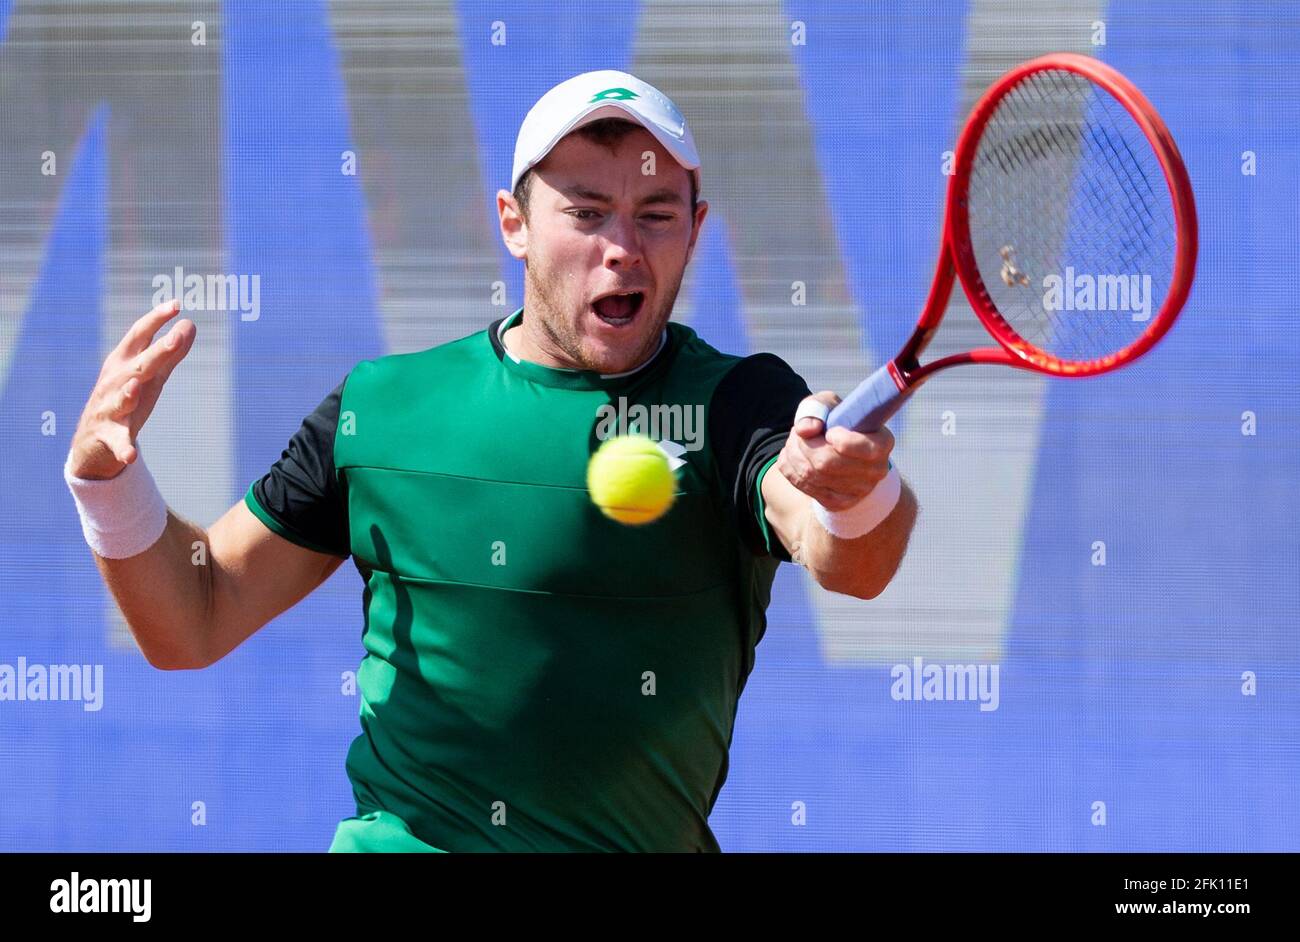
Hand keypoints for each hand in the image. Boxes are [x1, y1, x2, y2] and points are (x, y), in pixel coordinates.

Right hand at [67, 299, 195, 479]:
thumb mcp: (151, 374)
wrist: (92, 438)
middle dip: (156, 352)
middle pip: (138, 365)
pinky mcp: (110, 435)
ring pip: (120, 400)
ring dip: (128, 394)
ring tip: (136, 388)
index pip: (139, 335)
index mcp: (124, 362)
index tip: (177, 304)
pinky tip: (130, 456)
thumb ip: (171, 352)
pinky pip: (118, 442)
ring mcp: (110, 408)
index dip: (156, 319)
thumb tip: (190, 324)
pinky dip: (123, 448)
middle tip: (175, 338)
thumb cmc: (127, 397)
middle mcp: (115, 381)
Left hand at [775, 391, 893, 510]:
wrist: (843, 453)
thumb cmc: (839, 422)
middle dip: (805, 444)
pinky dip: (791, 467)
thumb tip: (804, 430)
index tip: (829, 432)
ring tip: (794, 442)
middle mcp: (874, 470)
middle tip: (799, 433)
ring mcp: (857, 490)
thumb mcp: (832, 406)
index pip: (864, 448)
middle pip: (826, 462)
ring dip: (794, 454)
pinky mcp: (838, 502)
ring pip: (811, 474)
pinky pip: (803, 485)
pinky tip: (794, 457)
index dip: (842, 441)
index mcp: (882, 443)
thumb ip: (817, 409)